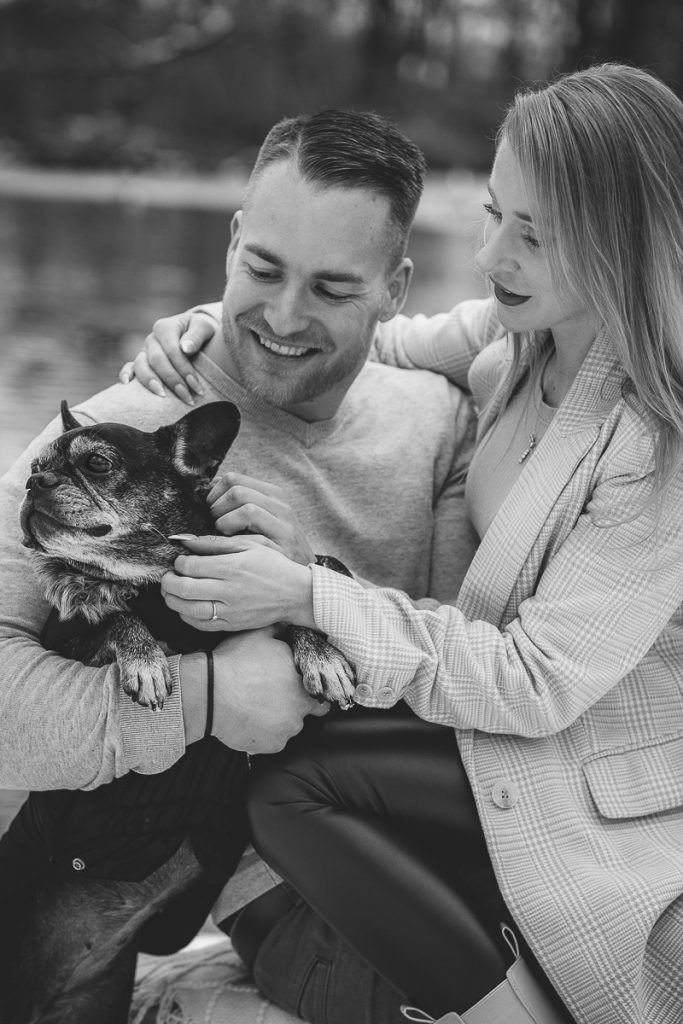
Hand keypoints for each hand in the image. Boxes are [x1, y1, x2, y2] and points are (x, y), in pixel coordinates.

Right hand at [118, 306, 218, 403]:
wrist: (196, 332)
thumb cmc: (202, 330)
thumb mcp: (204, 327)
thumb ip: (196, 335)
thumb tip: (186, 348)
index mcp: (165, 327)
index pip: (172, 350)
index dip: (184, 369)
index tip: (197, 387)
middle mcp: (152, 339)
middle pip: (157, 360)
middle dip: (172, 380)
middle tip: (187, 398)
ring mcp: (144, 351)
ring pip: (141, 366)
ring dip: (151, 382)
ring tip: (163, 396)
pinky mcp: (141, 361)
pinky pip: (129, 367)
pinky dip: (125, 374)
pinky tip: (127, 384)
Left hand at [161, 535, 315, 631]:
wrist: (296, 593)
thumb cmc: (273, 565)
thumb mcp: (250, 545)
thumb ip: (217, 543)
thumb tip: (188, 541)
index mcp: (233, 567)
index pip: (192, 566)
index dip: (179, 562)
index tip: (180, 560)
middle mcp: (229, 591)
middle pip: (185, 589)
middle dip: (169, 582)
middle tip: (167, 577)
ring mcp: (230, 611)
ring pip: (189, 609)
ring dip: (173, 600)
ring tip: (172, 592)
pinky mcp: (232, 625)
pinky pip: (201, 625)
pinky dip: (186, 616)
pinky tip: (185, 607)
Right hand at [181, 628, 328, 753]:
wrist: (209, 693)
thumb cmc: (235, 663)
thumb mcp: (259, 635)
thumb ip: (280, 630)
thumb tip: (287, 624)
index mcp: (302, 684)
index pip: (318, 693)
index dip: (306, 689)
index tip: (294, 687)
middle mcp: (300, 710)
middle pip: (303, 711)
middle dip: (292, 705)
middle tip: (271, 696)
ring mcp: (286, 730)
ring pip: (287, 726)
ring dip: (277, 719)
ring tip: (255, 707)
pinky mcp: (271, 745)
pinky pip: (272, 740)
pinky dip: (264, 734)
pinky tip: (249, 720)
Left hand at [208, 472, 315, 564]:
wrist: (300, 580)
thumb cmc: (271, 553)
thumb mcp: (259, 525)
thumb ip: (238, 507)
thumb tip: (209, 490)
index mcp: (272, 495)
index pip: (233, 478)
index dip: (214, 493)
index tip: (209, 512)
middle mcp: (279, 501)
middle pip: (235, 486)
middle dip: (216, 504)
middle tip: (212, 524)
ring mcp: (283, 516)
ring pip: (241, 497)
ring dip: (222, 515)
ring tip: (221, 532)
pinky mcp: (284, 533)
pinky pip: (250, 514)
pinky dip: (231, 524)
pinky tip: (230, 540)